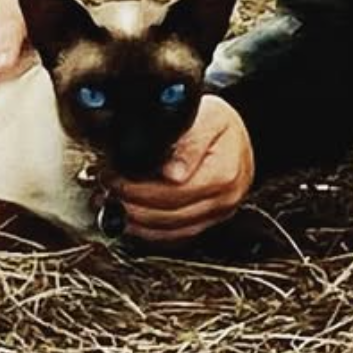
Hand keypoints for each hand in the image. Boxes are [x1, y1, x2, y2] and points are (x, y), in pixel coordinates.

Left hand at [112, 95, 253, 242]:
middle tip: (106, 187)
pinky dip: (149, 230)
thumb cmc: (224, 126)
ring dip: (135, 220)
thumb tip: (170, 172)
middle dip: (130, 203)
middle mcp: (222, 200)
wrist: (246, 138)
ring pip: (168, 230)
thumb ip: (190, 141)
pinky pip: (175, 235)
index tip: (114, 175)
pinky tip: (131, 218)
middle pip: (168, 213)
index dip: (137, 186)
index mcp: (223, 173)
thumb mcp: (210, 117)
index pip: (173, 190)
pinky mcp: (207, 224)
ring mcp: (215, 215)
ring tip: (112, 202)